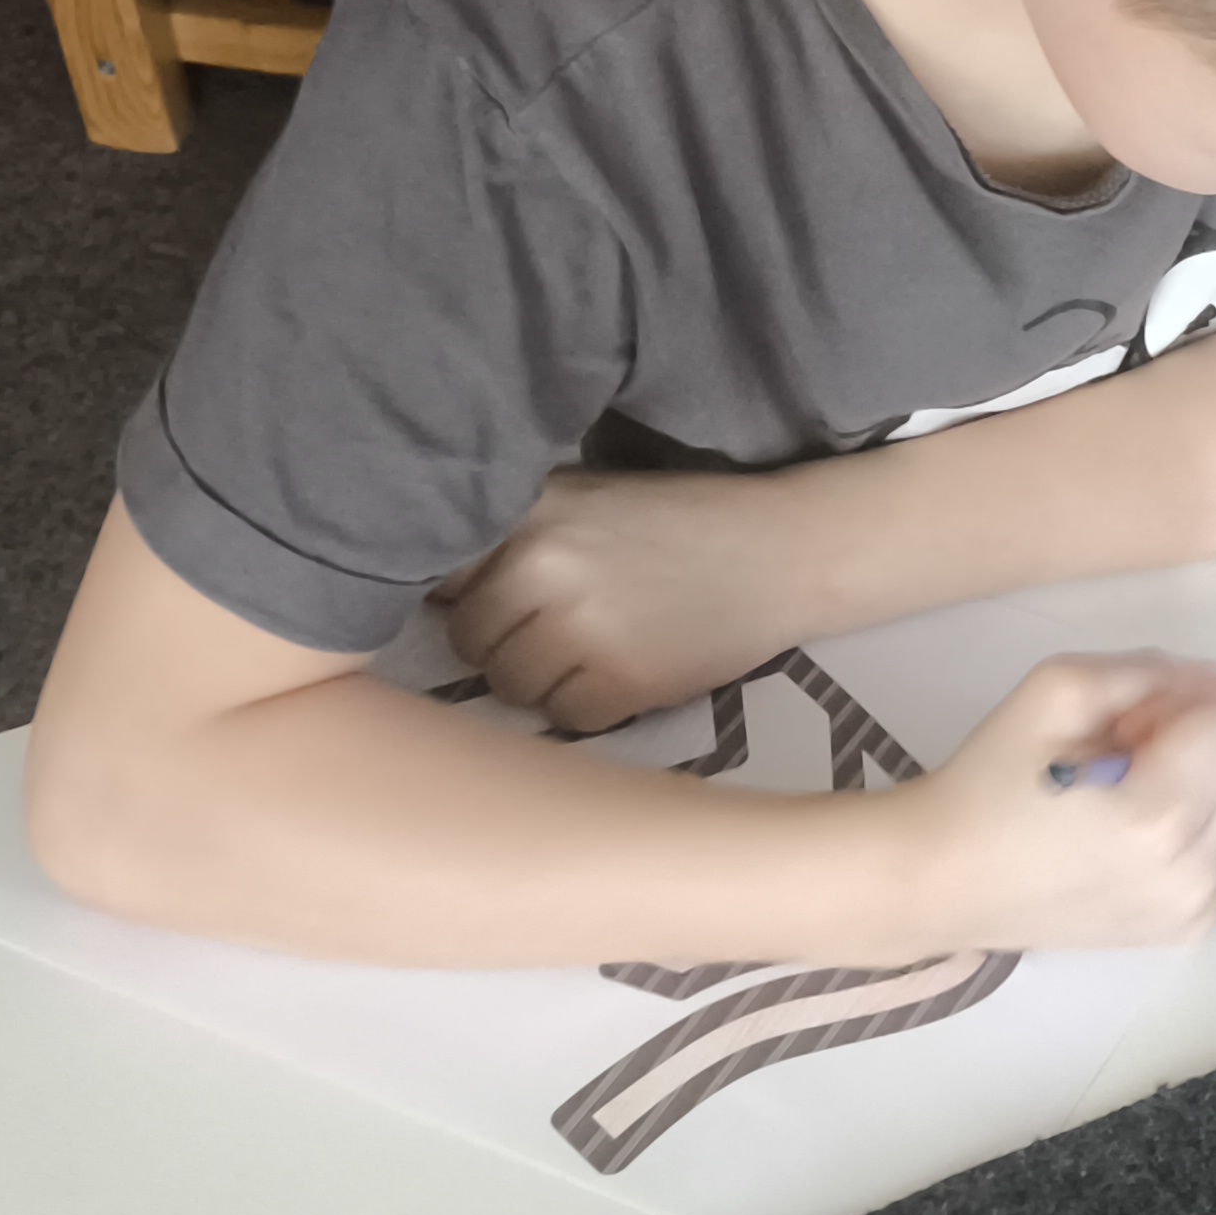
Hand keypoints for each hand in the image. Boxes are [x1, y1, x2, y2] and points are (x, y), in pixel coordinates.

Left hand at [440, 466, 829, 735]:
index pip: (441, 574)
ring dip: (539, 678)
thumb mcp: (587, 497)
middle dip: (502, 639)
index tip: (486, 596)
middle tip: (556, 624)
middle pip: (468, 639)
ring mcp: (580, 629)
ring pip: (509, 685)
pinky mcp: (620, 683)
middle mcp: (543, 567)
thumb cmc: (681, 520)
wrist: (782, 552)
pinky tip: (623, 669)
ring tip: (590, 648)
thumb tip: (433, 584)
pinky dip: (587, 704)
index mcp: (533, 512)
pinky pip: (564, 717)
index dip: (464, 591)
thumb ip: (515, 529)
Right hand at [870, 652, 1215, 954]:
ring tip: (1111, 796)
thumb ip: (1147, 671)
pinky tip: (1118, 833)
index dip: (1174, 708)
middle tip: (1111, 756)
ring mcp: (1192, 909)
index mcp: (1161, 816)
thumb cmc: (990, 783)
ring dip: (1188, 784)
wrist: (941, 881)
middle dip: (1188, 744)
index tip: (1116, 727)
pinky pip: (1214, 849)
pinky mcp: (1184, 927)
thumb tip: (1212, 682)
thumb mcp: (1057, 689)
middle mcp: (1193, 873)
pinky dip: (1182, 828)